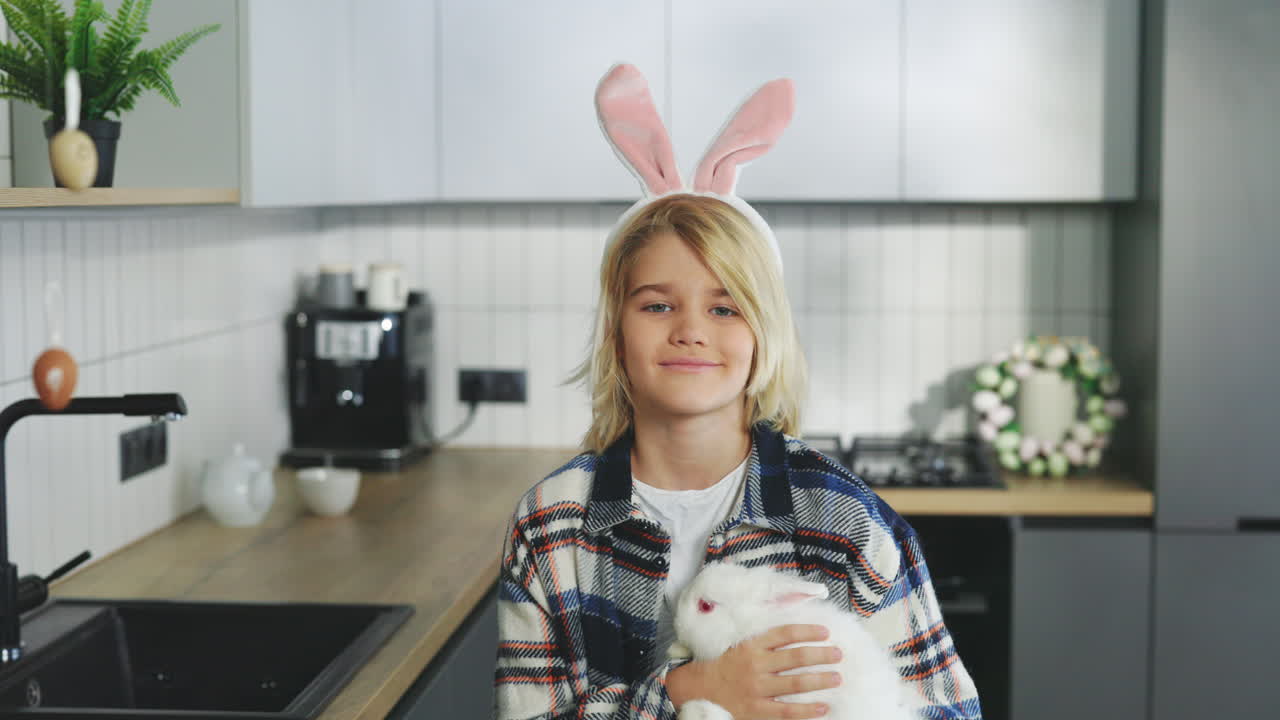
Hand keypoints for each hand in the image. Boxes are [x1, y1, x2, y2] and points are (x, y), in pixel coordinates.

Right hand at [667, 624, 841, 719]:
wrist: (702, 688)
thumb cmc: (727, 665)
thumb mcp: (743, 645)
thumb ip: (766, 640)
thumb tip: (798, 634)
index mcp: (752, 646)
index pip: (785, 634)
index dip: (807, 631)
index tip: (825, 632)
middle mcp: (756, 665)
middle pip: (795, 657)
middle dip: (820, 655)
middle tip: (838, 654)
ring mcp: (757, 689)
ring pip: (794, 683)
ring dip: (819, 680)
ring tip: (836, 677)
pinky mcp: (757, 710)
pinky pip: (787, 711)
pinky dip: (807, 710)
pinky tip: (823, 707)